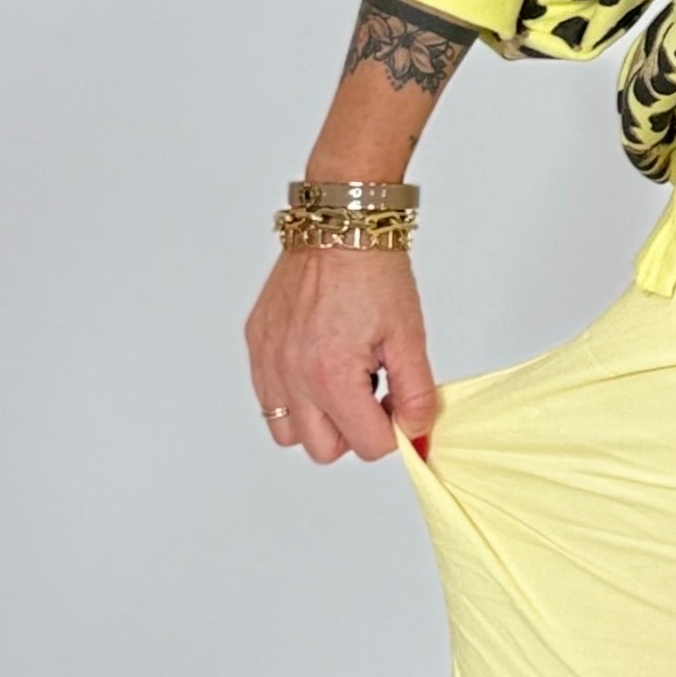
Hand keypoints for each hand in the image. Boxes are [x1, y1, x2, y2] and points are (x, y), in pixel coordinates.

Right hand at [244, 239, 440, 462]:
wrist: (340, 226)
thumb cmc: (373, 273)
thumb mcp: (410, 338)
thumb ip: (418, 395)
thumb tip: (417, 434)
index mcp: (331, 377)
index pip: (368, 447)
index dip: (393, 431)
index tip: (400, 404)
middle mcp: (292, 375)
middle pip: (323, 451)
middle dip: (354, 432)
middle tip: (373, 395)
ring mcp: (269, 361)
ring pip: (288, 432)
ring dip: (318, 420)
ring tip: (343, 382)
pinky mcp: (258, 344)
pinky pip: (269, 397)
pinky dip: (294, 395)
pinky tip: (320, 364)